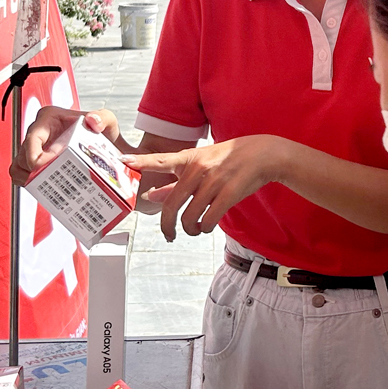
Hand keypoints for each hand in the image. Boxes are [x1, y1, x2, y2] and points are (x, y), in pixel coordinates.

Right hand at [8, 106, 120, 185]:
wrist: (103, 146)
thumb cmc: (98, 131)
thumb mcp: (107, 121)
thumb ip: (103, 117)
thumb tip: (93, 121)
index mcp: (49, 117)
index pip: (32, 137)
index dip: (35, 155)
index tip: (46, 167)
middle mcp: (37, 132)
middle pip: (24, 156)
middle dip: (37, 171)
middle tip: (54, 180)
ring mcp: (33, 149)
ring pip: (19, 168)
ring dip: (32, 180)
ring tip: (52, 186)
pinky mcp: (33, 164)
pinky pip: (22, 176)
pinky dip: (32, 185)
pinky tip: (48, 188)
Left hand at [123, 136, 286, 241]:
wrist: (263, 154)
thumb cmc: (228, 159)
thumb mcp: (202, 164)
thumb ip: (176, 182)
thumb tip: (152, 196)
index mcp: (190, 159)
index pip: (161, 160)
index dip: (142, 162)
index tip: (123, 162)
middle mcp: (199, 168)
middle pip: (172, 205)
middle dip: (167, 225)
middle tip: (169, 234)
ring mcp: (214, 181)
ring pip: (190, 217)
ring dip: (189, 229)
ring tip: (194, 229)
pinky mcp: (229, 193)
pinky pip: (209, 220)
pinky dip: (205, 228)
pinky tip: (207, 226)